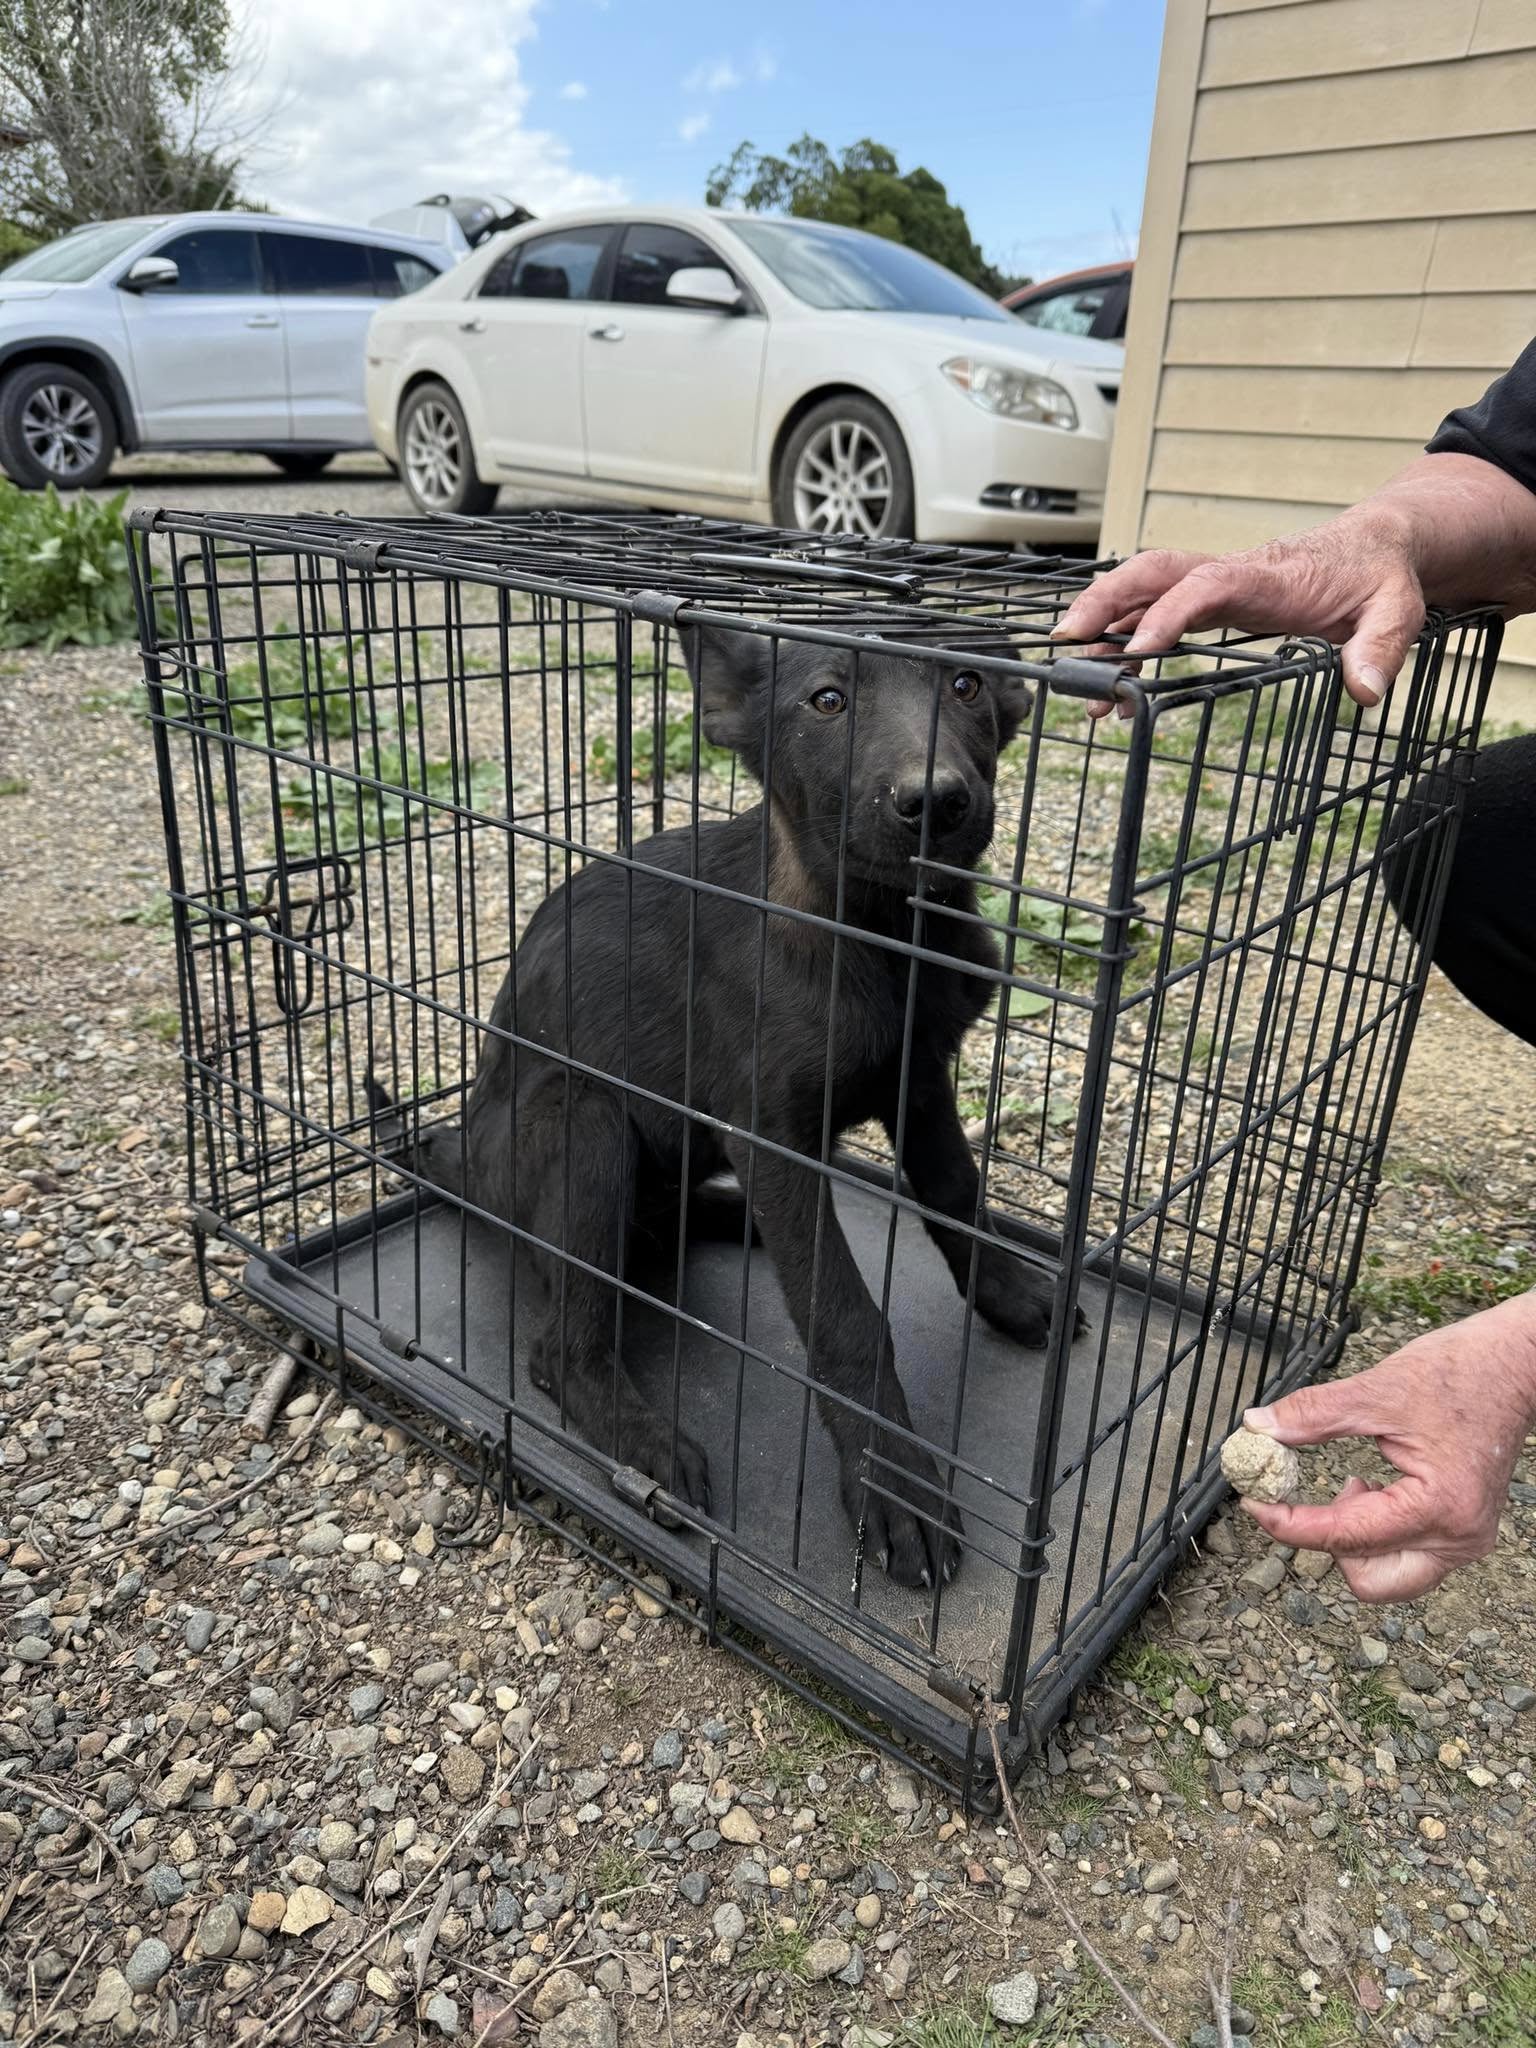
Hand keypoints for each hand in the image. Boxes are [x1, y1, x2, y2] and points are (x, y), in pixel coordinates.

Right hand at [1051, 511, 1426, 713]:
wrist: (1378, 545)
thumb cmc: (1380, 576)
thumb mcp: (1396, 612)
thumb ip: (1379, 648)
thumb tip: (1364, 691)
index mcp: (1268, 576)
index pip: (1206, 586)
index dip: (1168, 616)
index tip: (1140, 654)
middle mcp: (1232, 573)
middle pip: (1153, 571)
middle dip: (1105, 601)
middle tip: (1066, 640)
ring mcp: (1217, 583)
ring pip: (1144, 588)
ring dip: (1102, 620)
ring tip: (1071, 669)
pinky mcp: (1212, 598)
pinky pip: (1156, 608)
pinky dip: (1123, 633)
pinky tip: (1107, 671)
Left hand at [1237, 1294, 1535, 1600]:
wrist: (1515, 1366)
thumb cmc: (1460, 1373)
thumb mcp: (1375, 1390)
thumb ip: (1312, 1414)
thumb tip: (1258, 1427)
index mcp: (1438, 1507)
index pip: (1345, 1537)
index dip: (1289, 1524)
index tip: (1254, 1503)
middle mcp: (1458, 1538)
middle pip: (1371, 1581)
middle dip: (1328, 1546)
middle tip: (1303, 1501)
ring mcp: (1466, 1540)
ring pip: (1390, 1575)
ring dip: (1354, 1542)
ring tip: (1352, 1486)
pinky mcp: (1464, 1531)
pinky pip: (1409, 1554)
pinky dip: (1377, 1533)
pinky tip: (1372, 1488)